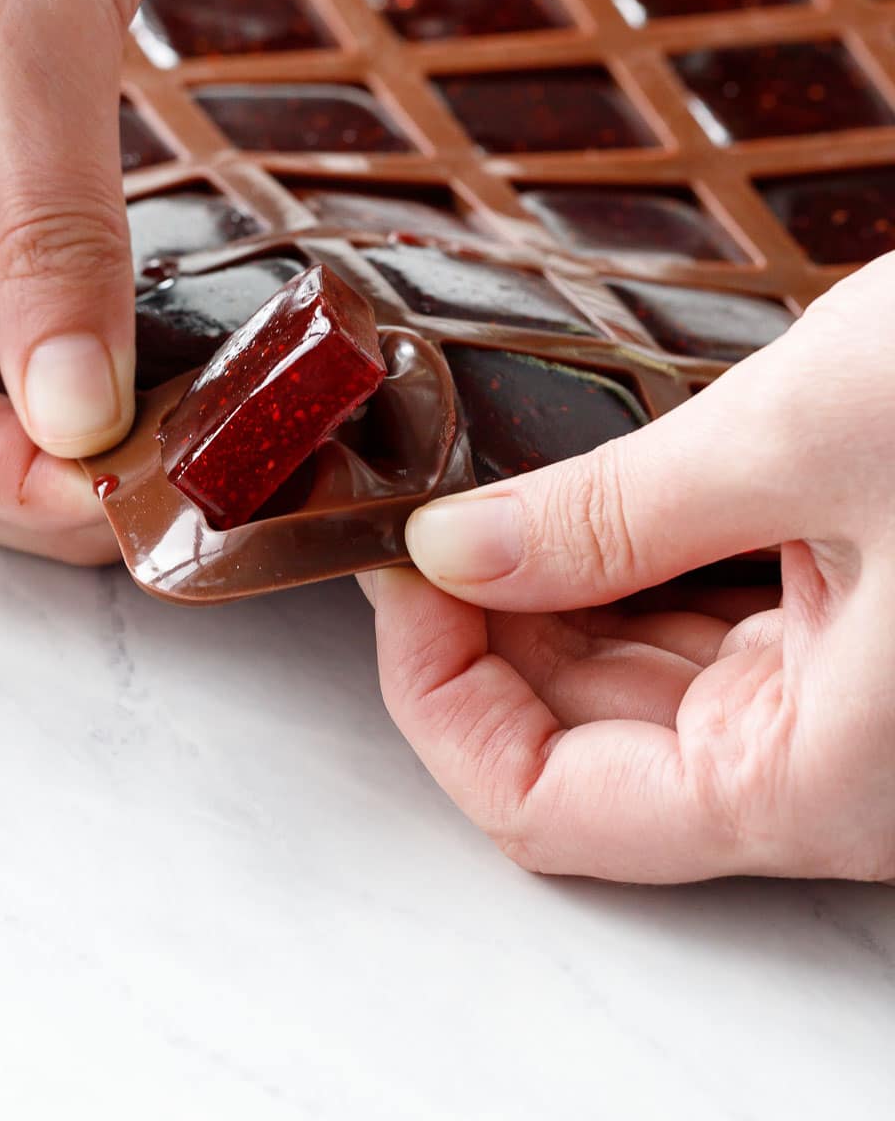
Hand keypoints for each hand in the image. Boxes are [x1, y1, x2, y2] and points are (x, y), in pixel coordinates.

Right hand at [0, 0, 186, 561]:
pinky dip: (68, 311)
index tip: (139, 515)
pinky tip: (145, 340)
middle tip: (183, 490)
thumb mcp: (29, 21)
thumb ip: (52, 233)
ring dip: (57, 394)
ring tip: (182, 434)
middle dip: (38, 455)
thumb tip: (76, 415)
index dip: (3, 483)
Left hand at [367, 256, 894, 882]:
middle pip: (586, 747)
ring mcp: (861, 694)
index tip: (398, 571)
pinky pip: (716, 620)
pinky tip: (586, 481)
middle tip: (423, 503)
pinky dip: (636, 558)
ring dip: (553, 588)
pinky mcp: (874, 619)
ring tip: (489, 479)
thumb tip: (457, 545)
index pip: (549, 808)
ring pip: (646, 681)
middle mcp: (839, 763)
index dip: (442, 696)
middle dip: (486, 626)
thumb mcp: (805, 436)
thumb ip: (611, 508)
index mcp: (821, 778)